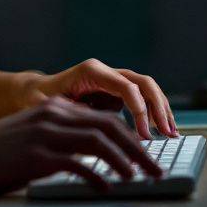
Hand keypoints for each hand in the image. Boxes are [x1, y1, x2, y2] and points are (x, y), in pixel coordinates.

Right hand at [0, 95, 163, 194]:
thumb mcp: (30, 136)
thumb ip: (59, 139)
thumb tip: (94, 158)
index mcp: (54, 109)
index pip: (104, 118)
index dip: (130, 137)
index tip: (146, 157)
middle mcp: (53, 116)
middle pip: (109, 127)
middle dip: (137, 148)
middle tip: (155, 169)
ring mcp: (45, 134)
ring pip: (99, 142)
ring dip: (125, 162)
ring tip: (139, 179)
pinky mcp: (36, 155)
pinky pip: (78, 164)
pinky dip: (97, 175)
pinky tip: (106, 188)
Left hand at [15, 59, 176, 138]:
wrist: (34, 91)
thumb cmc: (37, 99)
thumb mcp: (47, 106)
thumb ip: (69, 113)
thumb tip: (94, 125)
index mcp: (91, 71)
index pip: (126, 86)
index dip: (139, 109)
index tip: (144, 134)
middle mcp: (105, 71)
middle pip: (142, 82)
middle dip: (158, 107)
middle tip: (167, 132)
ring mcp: (112, 80)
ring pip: (146, 88)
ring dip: (161, 109)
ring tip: (171, 132)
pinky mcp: (115, 91)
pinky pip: (141, 98)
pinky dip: (154, 112)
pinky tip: (162, 130)